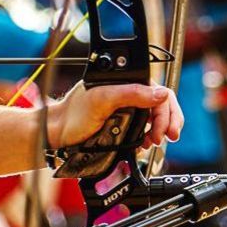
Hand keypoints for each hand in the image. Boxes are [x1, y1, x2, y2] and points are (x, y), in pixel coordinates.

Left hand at [49, 82, 183, 149]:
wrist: (58, 134)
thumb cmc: (73, 114)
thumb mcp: (103, 100)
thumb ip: (131, 94)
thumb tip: (160, 94)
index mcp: (126, 82)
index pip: (159, 92)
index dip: (167, 111)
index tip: (168, 130)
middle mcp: (129, 95)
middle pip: (161, 106)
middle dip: (167, 123)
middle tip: (164, 138)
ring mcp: (128, 111)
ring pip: (155, 119)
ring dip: (159, 132)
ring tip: (153, 142)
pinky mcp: (124, 127)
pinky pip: (145, 131)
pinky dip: (149, 139)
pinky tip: (145, 144)